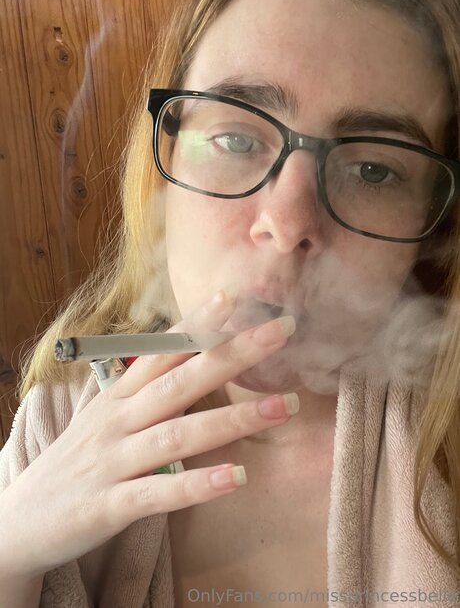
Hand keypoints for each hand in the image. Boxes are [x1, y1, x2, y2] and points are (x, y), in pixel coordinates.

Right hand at [0, 288, 296, 577]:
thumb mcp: (108, 417)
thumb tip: (190, 364)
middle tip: (283, 331)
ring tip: (284, 406)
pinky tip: (237, 477)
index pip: (163, 349)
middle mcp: (119, 419)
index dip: (199, 322)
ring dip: (234, 418)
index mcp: (120, 395)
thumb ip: (146, 392)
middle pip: (183, 380)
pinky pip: (160, 492)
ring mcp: (114, 460)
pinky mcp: (109, 504)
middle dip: (234, 353)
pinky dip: (199, 484)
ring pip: (180, 433)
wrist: (21, 520)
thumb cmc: (78, 461)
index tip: (236, 296)